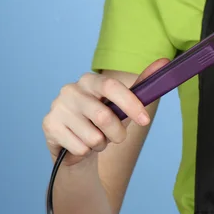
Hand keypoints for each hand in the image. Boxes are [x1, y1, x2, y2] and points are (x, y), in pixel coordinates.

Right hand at [42, 58, 168, 165]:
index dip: (131, 104)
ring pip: (93, 137)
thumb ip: (142, 85)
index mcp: (90, 80)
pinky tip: (81, 145)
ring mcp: (57, 107)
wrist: (78, 146)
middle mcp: (70, 90)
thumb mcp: (125, 105)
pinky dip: (87, 152)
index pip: (111, 86)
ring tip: (95, 139)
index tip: (145, 120)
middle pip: (104, 116)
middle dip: (118, 134)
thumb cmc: (104, 121)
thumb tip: (164, 62)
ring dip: (101, 144)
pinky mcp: (49, 126)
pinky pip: (80, 148)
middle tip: (116, 137)